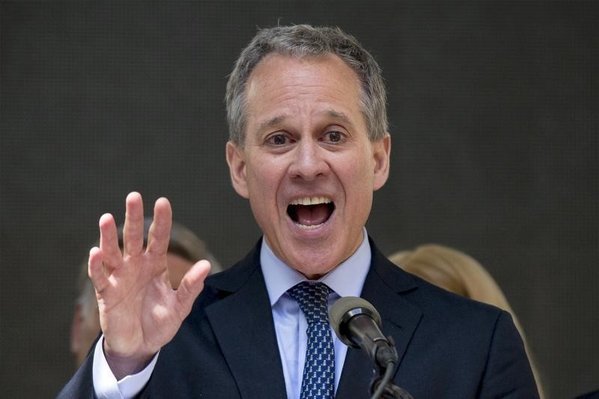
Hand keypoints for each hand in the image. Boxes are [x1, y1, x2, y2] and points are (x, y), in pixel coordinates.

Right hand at [88, 192, 209, 378]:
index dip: (161, 221)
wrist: (141, 346)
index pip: (158, 238)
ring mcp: (120, 277)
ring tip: (106, 218)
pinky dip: (96, 265)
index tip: (162, 202)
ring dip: (108, 236)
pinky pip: (100, 276)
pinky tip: (95, 252)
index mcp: (155, 265)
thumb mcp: (180, 307)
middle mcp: (136, 265)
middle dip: (133, 217)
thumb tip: (205, 265)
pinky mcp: (106, 293)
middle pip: (133, 237)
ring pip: (112, 252)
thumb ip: (191, 287)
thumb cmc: (160, 323)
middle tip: (134, 196)